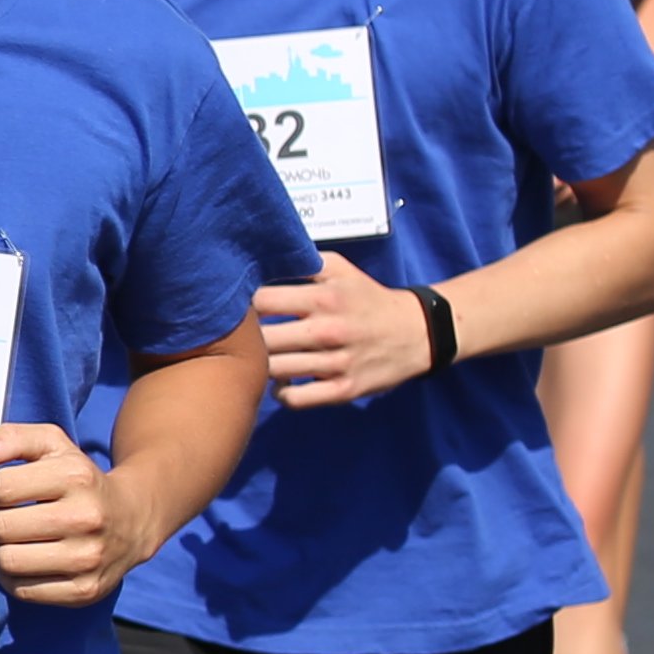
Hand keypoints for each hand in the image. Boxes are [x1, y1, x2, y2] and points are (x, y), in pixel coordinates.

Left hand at [0, 419, 142, 604]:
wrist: (133, 519)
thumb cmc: (80, 480)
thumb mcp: (52, 445)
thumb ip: (12, 437)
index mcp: (76, 477)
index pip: (0, 489)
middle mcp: (86, 518)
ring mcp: (88, 558)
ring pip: (7, 561)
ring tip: (5, 542)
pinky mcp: (84, 589)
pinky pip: (22, 590)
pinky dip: (10, 577)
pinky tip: (21, 562)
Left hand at [253, 255, 430, 410]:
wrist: (418, 333)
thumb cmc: (368, 298)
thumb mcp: (341, 268)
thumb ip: (302, 259)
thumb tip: (260, 255)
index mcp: (324, 298)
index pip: (261, 301)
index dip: (240, 303)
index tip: (235, 306)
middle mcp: (328, 331)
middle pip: (262, 339)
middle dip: (245, 337)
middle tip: (240, 336)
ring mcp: (336, 364)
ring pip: (274, 370)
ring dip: (260, 365)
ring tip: (259, 356)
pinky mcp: (343, 390)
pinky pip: (295, 399)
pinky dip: (281, 392)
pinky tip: (283, 380)